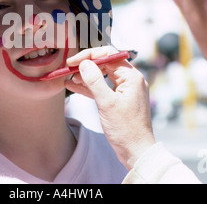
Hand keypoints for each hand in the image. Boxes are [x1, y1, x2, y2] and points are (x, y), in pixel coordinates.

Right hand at [64, 46, 155, 169]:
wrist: (136, 152)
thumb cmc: (126, 130)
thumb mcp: (107, 103)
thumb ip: (94, 81)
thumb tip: (84, 63)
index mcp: (132, 77)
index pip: (109, 56)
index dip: (90, 56)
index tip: (74, 61)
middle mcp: (130, 80)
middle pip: (105, 64)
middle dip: (87, 65)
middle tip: (70, 69)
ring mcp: (125, 90)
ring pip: (103, 76)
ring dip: (86, 76)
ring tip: (70, 78)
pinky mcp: (119, 99)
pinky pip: (103, 88)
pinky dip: (89, 87)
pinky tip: (74, 86)